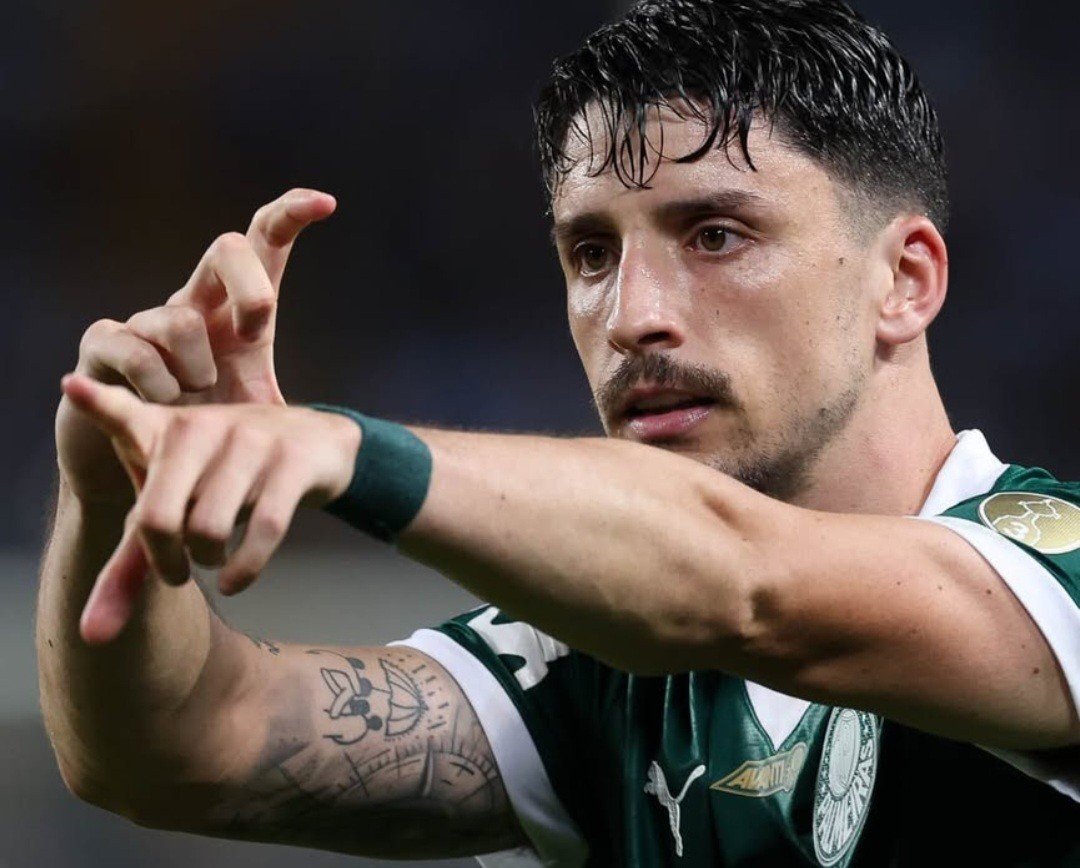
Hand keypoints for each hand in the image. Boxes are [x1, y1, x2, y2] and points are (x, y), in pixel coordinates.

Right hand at [56, 188, 336, 505]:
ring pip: (181, 320)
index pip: (265, 244)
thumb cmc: (208, 434)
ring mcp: (147, 320)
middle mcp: (195, 303)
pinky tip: (161, 405)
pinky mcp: (104, 344)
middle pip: (227, 249)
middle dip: (253, 289)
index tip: (327, 204)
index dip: (290, 215)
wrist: (148, 468)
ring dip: (197, 372)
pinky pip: (136, 350)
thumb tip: (340, 431)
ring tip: (193, 398)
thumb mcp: (261, 423)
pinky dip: (157, 385)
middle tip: (256, 334)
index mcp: (239, 312)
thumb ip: (296, 418)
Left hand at [61, 373, 360, 643]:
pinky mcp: (292, 461)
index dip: (97, 403)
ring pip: (211, 527)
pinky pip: (265, 528)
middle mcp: (203, 427)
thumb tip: (91, 637)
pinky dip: (245, 567)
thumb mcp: (177, 509)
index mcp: (165, 429)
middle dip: (165, 561)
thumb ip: (131, 567)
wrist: (319, 443)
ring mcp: (251, 441)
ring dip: (208, 561)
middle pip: (159, 517)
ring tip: (211, 561)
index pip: (122, 412)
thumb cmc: (230, 479)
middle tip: (176, 571)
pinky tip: (236, 579)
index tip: (73, 387)